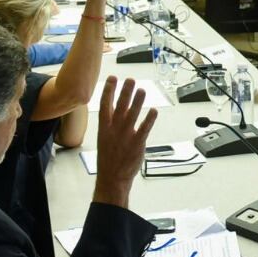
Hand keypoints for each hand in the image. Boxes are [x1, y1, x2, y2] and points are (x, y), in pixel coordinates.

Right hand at [92, 77, 157, 208]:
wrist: (112, 177)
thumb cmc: (109, 159)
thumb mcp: (104, 138)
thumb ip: (111, 124)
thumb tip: (117, 109)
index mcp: (104, 128)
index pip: (105, 105)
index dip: (109, 90)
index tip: (112, 78)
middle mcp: (114, 129)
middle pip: (120, 106)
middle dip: (125, 91)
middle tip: (130, 79)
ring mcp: (126, 136)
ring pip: (133, 114)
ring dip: (138, 101)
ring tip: (142, 89)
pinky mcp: (137, 143)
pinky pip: (145, 128)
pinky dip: (149, 119)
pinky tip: (153, 110)